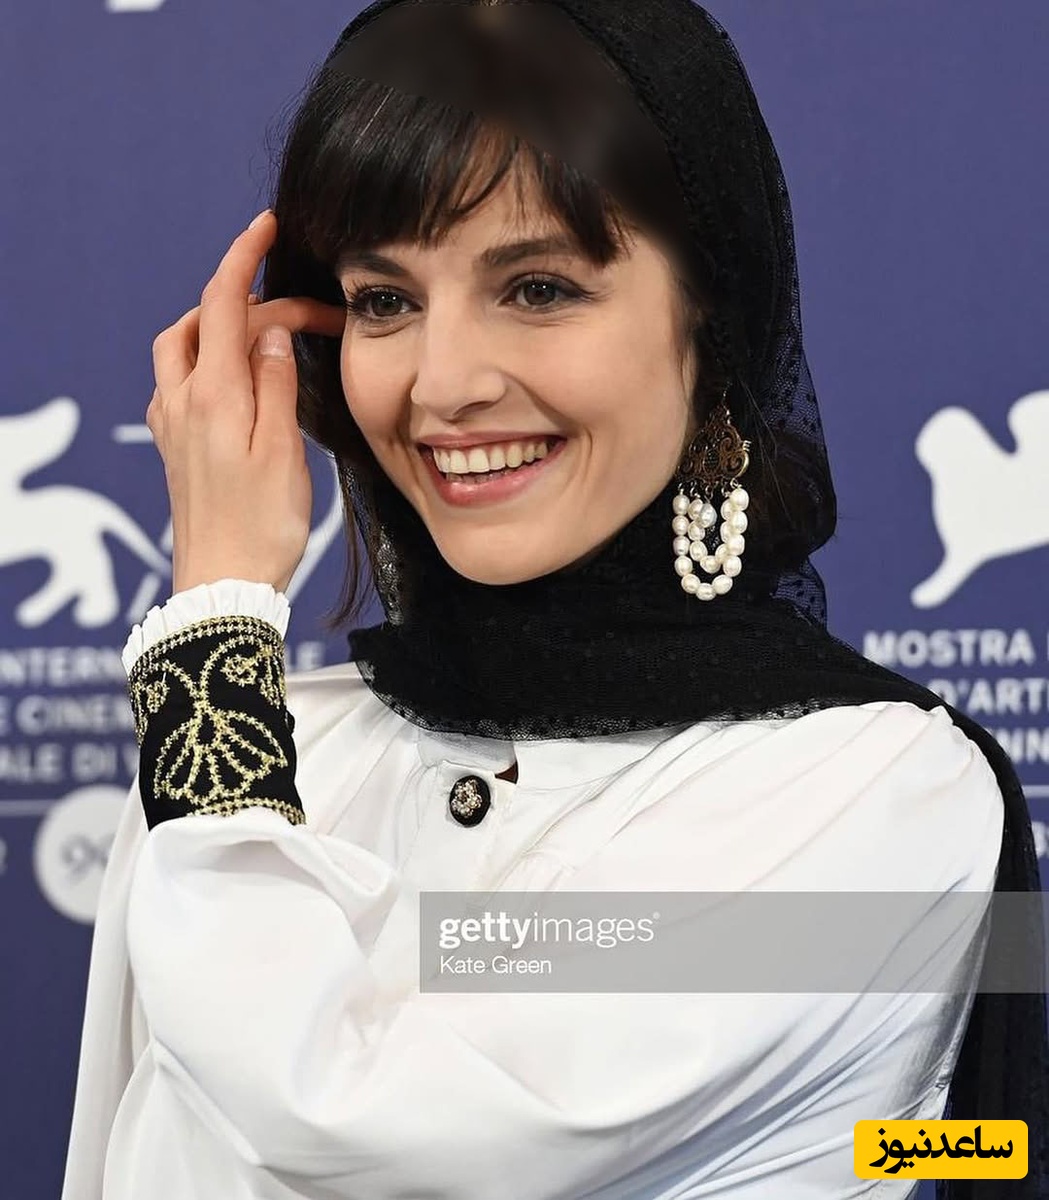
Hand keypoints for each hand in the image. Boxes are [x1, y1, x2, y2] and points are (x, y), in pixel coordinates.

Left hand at [147, 210, 345, 596]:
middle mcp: (181, 400)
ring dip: (214, 323)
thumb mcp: (282, 451)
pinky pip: (177, 381)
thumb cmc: (261, 526)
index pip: (223, 302)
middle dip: (245, 298)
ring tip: (260, 331)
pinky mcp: (173, 445)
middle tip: (301, 313)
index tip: (267, 226)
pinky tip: (232, 377)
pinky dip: (204, 359)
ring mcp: (171, 423)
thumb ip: (277, 384)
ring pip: (180, 347)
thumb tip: (272, 331)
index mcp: (213, 394)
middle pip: (200, 320)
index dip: (244, 256)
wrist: (224, 584)